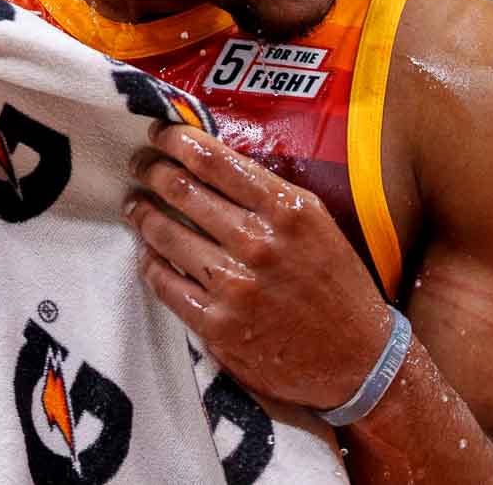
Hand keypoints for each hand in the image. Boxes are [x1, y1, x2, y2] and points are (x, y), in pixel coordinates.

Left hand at [125, 122, 394, 410]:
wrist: (357, 361)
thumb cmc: (336, 283)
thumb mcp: (315, 222)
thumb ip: (267, 193)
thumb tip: (212, 161)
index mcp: (287, 210)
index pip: (214, 160)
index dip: (176, 139)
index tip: (158, 131)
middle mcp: (259, 243)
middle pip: (182, 190)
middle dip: (151, 170)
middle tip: (139, 165)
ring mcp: (236, 287)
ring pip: (166, 235)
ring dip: (142, 214)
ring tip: (134, 205)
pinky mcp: (219, 327)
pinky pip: (166, 285)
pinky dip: (150, 264)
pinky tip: (147, 253)